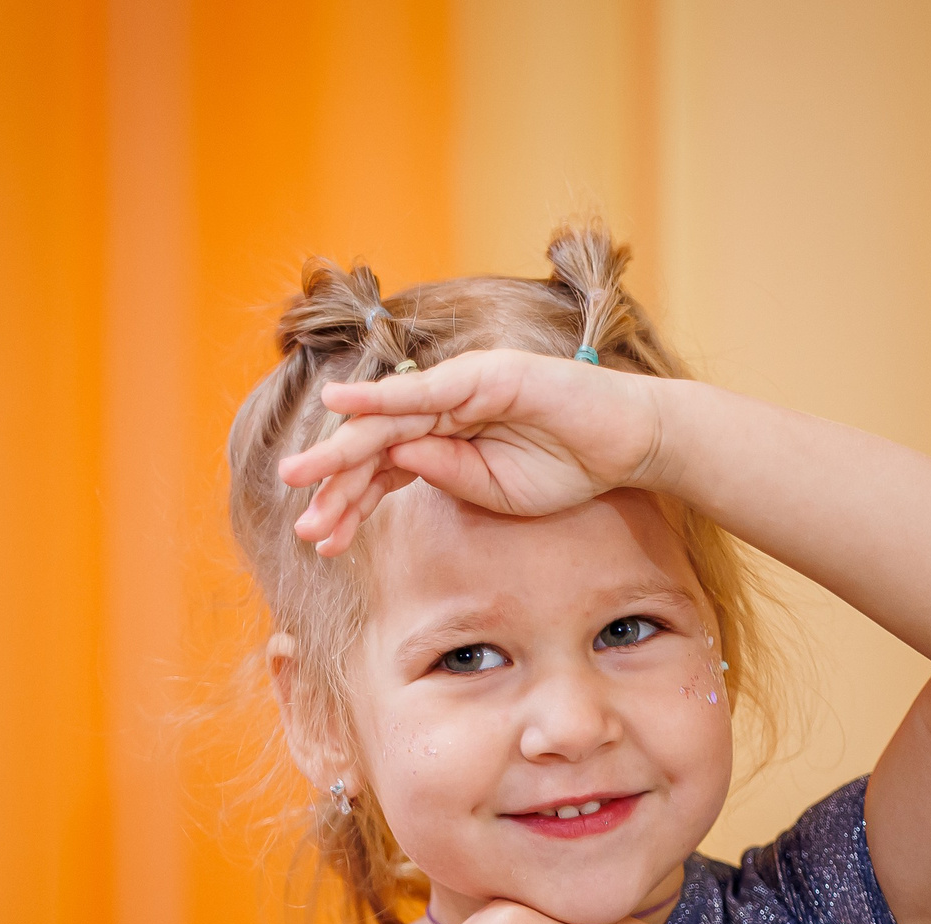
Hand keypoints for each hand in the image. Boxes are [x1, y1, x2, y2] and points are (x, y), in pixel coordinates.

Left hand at [277, 349, 668, 554]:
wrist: (630, 442)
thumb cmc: (569, 466)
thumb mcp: (495, 490)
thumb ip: (446, 474)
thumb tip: (394, 461)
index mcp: (445, 437)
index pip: (383, 468)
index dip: (350, 502)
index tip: (321, 541)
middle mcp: (443, 405)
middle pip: (374, 445)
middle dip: (333, 483)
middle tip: (301, 524)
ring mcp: (461, 386)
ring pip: (387, 419)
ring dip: (341, 450)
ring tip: (300, 478)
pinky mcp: (482, 375)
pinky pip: (422, 389)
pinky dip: (379, 396)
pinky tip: (340, 406)